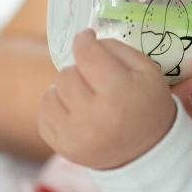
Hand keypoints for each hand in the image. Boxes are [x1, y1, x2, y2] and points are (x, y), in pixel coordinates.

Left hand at [39, 29, 175, 168]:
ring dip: (64, 90)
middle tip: (93, 79)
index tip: (87, 39)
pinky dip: (57, 110)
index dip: (84, 40)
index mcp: (119, 93)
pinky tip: (75, 113)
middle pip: (66, 74)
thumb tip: (87, 41)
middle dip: (78, 71)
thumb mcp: (148, 72)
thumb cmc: (147, 105)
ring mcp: (75, 135)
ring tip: (83, 97)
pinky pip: (44, 116)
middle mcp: (94, 116)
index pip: (87, 54)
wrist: (146, 152)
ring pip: (49, 94)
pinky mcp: (63, 148)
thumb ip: (118, 49)